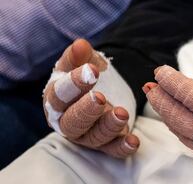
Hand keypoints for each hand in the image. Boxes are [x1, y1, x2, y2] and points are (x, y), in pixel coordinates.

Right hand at [42, 39, 138, 157]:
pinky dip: (123, 147)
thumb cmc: (85, 74)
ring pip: (94, 136)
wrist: (103, 86)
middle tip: (99, 98)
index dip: (74, 84)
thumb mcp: (82, 61)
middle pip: (72, 122)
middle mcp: (69, 121)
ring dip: (108, 126)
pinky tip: (134, 141)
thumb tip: (80, 44)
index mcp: (56, 100)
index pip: (59, 95)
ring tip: (122, 113)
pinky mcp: (107, 142)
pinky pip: (113, 149)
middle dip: (85, 110)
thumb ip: (78, 55)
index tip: (91, 71)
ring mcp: (88, 134)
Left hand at [144, 46, 192, 167]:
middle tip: (151, 85)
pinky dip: (186, 131)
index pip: (192, 97)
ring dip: (171, 117)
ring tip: (161, 100)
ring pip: (188, 136)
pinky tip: (185, 120)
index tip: (160, 70)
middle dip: (164, 102)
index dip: (173, 83)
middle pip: (182, 120)